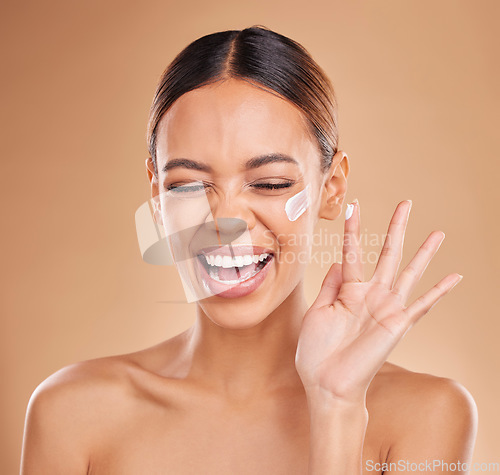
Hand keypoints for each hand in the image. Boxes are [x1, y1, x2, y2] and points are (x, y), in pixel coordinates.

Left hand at [295, 199, 462, 402]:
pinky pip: (423, 304)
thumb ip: (330, 285)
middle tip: (406, 203)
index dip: (353, 228)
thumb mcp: (318, 311)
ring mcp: (387, 308)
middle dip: (397, 227)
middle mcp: (371, 294)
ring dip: (424, 253)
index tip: (354, 205)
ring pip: (409, 272)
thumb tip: (337, 260)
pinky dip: (440, 290)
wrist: (327, 384)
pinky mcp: (398, 324)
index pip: (353, 251)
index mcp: (348, 290)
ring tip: (438, 233)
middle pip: (388, 253)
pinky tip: (455, 276)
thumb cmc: (317, 351)